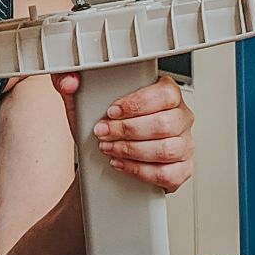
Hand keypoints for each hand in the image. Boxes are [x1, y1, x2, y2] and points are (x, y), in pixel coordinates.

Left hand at [53, 73, 194, 192]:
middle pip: (165, 123)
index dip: (138, 104)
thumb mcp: (84, 103)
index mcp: (167, 93)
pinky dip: (140, 171)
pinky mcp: (181, 169)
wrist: (102, 159)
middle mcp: (180, 117)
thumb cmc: (105, 127)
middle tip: (104, 133)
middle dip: (127, 130)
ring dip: (132, 150)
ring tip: (110, 149)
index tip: (112, 112)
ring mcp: (184, 144)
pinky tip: (122, 164)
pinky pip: (167, 173)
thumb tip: (69, 81)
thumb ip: (71, 84)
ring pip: (167, 149)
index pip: (165, 93)